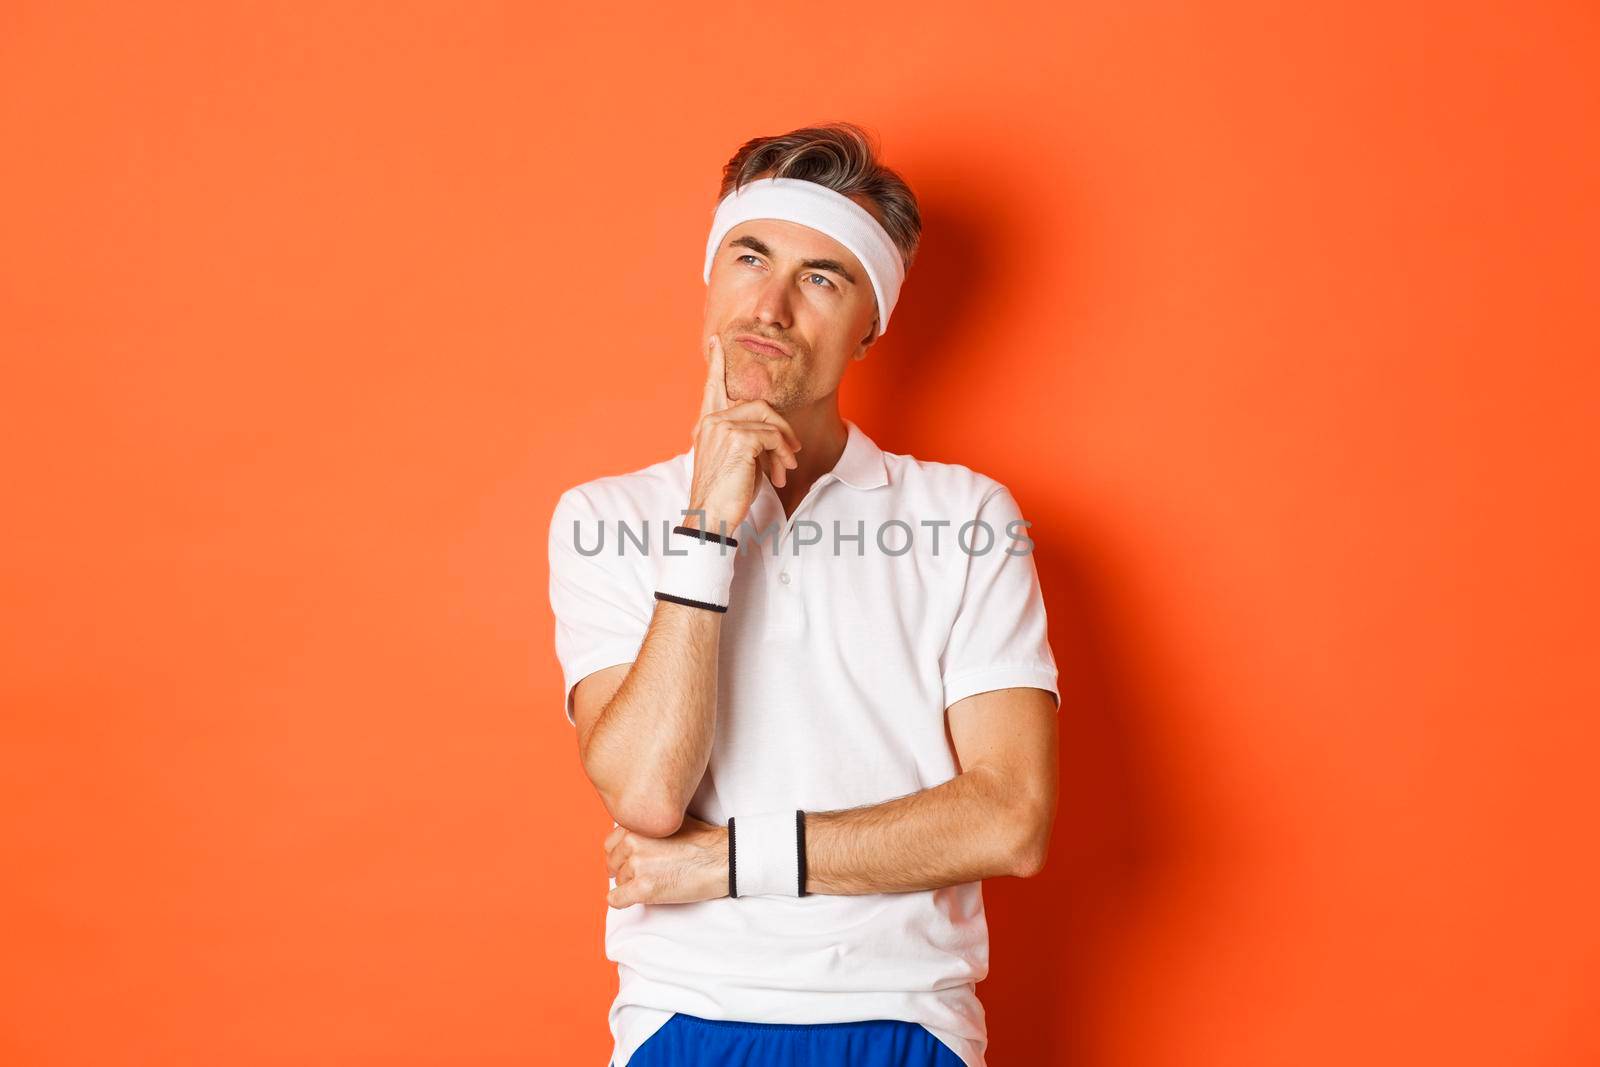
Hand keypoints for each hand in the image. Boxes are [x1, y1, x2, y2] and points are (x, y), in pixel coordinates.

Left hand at [605, 814, 728, 907]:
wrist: (723, 858)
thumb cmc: (702, 840)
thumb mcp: (670, 821)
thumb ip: (647, 826)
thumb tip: (630, 836)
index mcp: (637, 825)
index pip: (610, 845)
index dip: (623, 855)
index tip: (635, 861)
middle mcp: (632, 842)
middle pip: (613, 864)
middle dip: (626, 870)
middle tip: (646, 873)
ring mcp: (637, 865)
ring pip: (618, 882)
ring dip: (631, 885)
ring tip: (655, 881)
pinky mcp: (644, 888)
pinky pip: (617, 900)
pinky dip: (623, 901)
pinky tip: (635, 898)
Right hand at [685, 334, 800, 535]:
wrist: (711, 517)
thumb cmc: (726, 494)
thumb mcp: (737, 461)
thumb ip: (748, 439)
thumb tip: (776, 437)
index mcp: (707, 424)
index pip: (712, 387)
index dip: (717, 364)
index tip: (716, 341)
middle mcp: (712, 421)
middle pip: (758, 404)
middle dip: (781, 427)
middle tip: (793, 451)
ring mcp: (723, 427)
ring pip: (769, 420)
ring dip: (785, 444)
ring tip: (787, 466)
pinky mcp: (738, 439)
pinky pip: (773, 436)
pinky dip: (783, 454)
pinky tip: (781, 472)